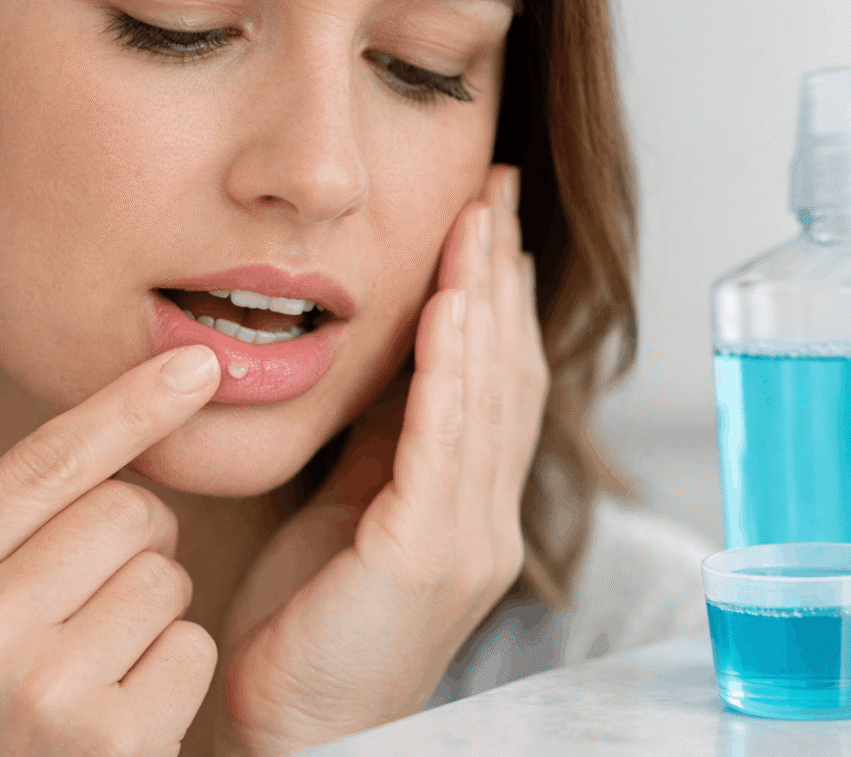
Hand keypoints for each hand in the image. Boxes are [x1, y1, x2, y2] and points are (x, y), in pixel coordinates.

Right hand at [0, 347, 221, 755]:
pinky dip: (171, 671)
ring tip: (101, 660)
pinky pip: (191, 647)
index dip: (127, 408)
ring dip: (155, 611)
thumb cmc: (10, 689)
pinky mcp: (108, 740)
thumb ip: (33, 524)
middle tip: (98, 595)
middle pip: (128, 512)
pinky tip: (124, 710)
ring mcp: (41, 688)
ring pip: (167, 578)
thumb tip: (146, 408)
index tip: (196, 366)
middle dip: (139, 540)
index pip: (49, 467)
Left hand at [212, 164, 548, 754]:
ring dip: (483, 303)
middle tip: (499, 193)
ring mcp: (467, 541)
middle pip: (506, 377)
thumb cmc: (315, 620)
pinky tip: (452, 307)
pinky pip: (441, 443)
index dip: (501, 302)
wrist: (298, 725)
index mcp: (472, 509)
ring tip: (481, 224)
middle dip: (502, 277)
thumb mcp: (354, 509)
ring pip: (486, 399)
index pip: (499, 387)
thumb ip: (391, 441)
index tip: (493, 227)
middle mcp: (489, 521)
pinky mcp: (427, 557)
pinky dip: (449, 369)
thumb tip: (406, 360)